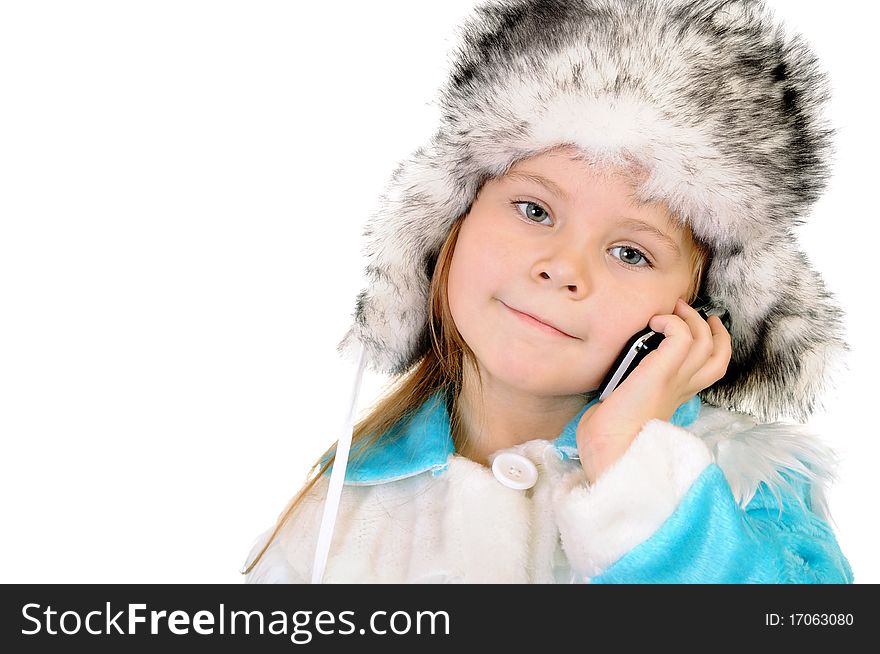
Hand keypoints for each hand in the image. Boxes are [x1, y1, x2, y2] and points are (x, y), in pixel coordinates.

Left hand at [577, 298, 731, 483]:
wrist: (610, 452)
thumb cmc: (609, 439)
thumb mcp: (624, 411)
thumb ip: (626, 396)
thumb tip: (605, 388)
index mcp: (675, 398)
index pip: (710, 369)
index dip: (713, 345)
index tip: (701, 327)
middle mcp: (681, 389)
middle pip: (718, 353)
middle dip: (711, 327)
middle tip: (690, 309)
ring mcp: (674, 380)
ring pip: (704, 341)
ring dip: (689, 319)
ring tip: (672, 309)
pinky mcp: (662, 373)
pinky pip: (682, 336)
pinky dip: (672, 323)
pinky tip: (654, 322)